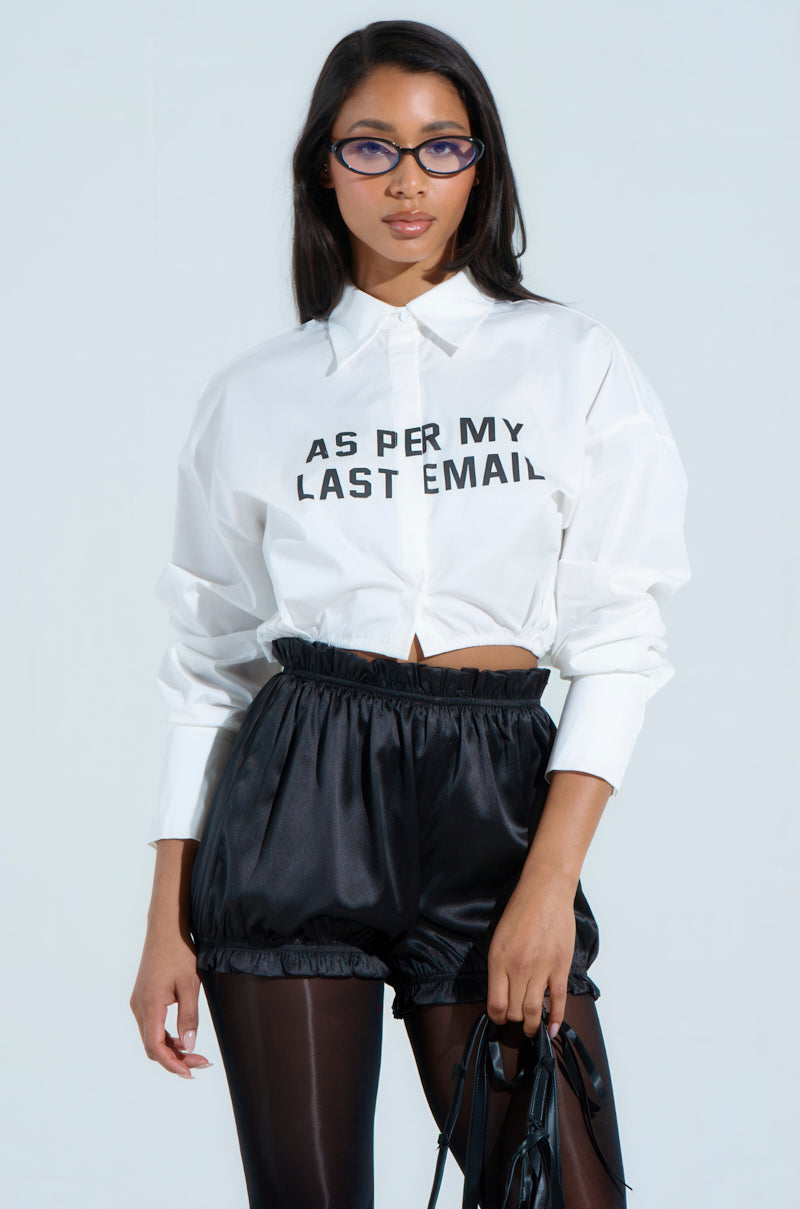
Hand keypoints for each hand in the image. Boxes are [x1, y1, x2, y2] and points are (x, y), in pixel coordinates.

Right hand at [130, 925, 211, 1077]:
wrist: (166, 928)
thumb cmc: (179, 952)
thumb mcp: (190, 984)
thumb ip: (189, 1017)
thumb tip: (189, 1046)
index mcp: (149, 1005)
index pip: (155, 1047)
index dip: (172, 1064)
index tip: (191, 1072)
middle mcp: (138, 1007)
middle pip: (152, 1046)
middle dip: (175, 1059)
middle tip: (201, 1063)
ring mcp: (139, 1002)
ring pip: (151, 1037)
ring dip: (171, 1049)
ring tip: (196, 1053)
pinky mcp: (143, 998)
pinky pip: (151, 1026)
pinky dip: (166, 1036)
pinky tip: (183, 1037)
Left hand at [486, 870, 576, 1039]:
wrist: (545, 893)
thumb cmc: (520, 911)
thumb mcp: (498, 938)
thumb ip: (499, 966)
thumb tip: (501, 991)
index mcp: (499, 961)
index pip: (495, 1003)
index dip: (497, 1017)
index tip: (499, 1018)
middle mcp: (518, 968)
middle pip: (515, 1010)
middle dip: (514, 1020)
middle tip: (517, 1022)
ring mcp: (541, 969)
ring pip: (534, 1010)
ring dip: (532, 1025)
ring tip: (532, 1030)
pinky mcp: (560, 967)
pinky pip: (558, 1000)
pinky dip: (556, 1018)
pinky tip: (553, 1029)